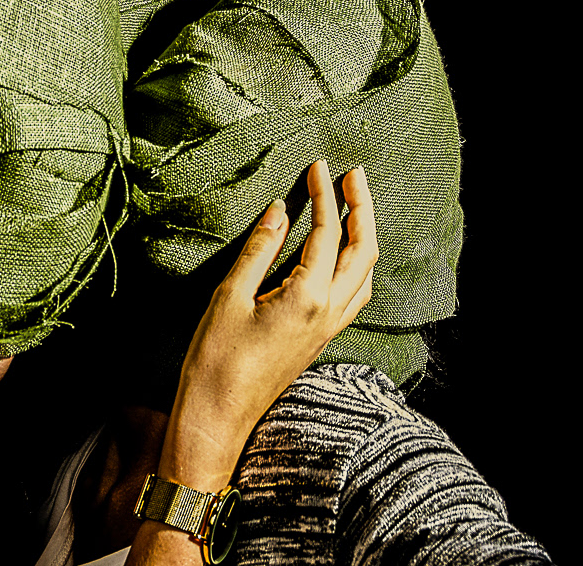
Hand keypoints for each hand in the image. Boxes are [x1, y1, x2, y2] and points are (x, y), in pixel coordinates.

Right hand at [128, 160, 376, 563]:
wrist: (219, 418)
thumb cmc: (217, 359)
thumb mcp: (229, 295)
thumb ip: (259, 249)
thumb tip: (280, 211)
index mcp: (308, 297)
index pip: (327, 233)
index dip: (324, 195)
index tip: (318, 165)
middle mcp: (330, 311)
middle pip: (363, 251)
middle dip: (363, 208)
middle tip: (354, 175)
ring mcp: (330, 327)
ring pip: (365, 273)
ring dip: (364, 235)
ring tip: (353, 206)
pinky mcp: (322, 337)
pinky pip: (356, 293)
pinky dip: (357, 264)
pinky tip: (342, 255)